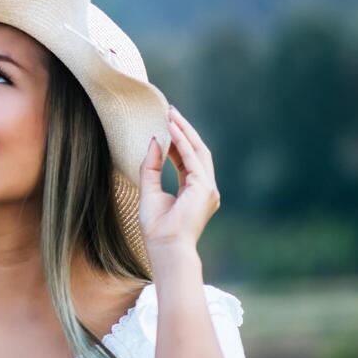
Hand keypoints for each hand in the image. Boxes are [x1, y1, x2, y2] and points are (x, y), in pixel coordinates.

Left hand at [138, 105, 219, 254]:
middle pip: (196, 152)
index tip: (166, 125)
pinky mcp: (204, 187)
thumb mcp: (149, 190)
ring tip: (171, 114)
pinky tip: (171, 129)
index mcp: (195, 191)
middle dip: (184, 131)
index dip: (177, 142)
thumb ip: (151, 167)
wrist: (165, 245)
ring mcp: (208, 188)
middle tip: (171, 111)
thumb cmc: (157, 226)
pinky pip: (192, 159)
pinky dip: (182, 143)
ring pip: (198, 151)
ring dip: (184, 132)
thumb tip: (154, 141)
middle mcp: (205, 188)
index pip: (187, 160)